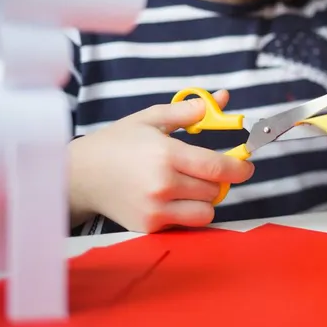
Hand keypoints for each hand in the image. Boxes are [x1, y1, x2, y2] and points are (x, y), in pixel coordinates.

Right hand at [68, 90, 253, 232]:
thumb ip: (188, 111)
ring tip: (187, 186)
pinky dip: (186, 212)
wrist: (80, 175)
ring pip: (205, 211)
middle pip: (214, 190)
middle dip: (216, 180)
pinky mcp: (149, 227)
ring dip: (204, 199)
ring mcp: (156, 210)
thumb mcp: (150, 118)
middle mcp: (163, 185)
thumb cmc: (117, 143)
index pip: (217, 168)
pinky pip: (185, 223)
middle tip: (203, 170)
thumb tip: (220, 99)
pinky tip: (170, 198)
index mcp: (166, 155)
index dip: (239, 169)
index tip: (246, 167)